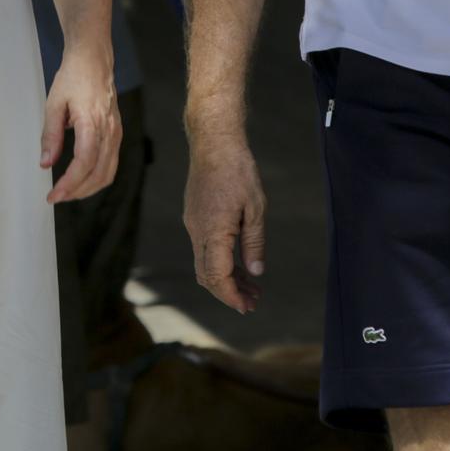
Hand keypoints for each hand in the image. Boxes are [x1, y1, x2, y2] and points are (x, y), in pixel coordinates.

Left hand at [41, 45, 119, 202]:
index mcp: (92, 122)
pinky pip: (111, 163)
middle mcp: (109, 130)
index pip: (84, 163)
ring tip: (68, 192)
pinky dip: (98, 177)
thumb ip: (51, 135)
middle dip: (77, 191)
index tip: (53, 195)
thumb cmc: (73, 77)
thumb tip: (45, 163)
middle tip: (56, 197)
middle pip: (99, 173)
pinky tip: (82, 179)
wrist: (94, 59)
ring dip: (88, 188)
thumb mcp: (54, 103)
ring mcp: (116, 132)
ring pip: (108, 172)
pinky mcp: (117, 132)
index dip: (69, 183)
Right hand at [183, 122, 265, 312]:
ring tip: (251, 286)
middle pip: (206, 276)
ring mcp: (193, 224)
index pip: (217, 277)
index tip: (246, 307)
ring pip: (204, 263)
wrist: (214, 143)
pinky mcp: (194, 216)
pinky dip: (220, 262)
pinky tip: (239, 263)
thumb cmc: (238, 171)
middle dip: (228, 293)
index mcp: (213, 231)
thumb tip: (256, 272)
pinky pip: (204, 248)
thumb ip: (254, 243)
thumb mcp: (256, 209)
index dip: (231, 296)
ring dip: (225, 278)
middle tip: (253, 302)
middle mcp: (197, 231)